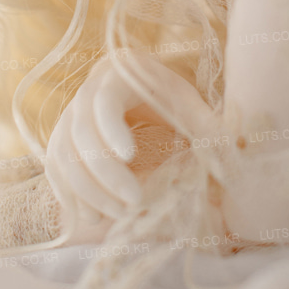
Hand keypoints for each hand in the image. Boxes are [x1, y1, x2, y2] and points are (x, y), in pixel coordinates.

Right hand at [44, 52, 212, 225]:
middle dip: (103, 172)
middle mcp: (87, 90)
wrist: (150, 99)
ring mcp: (71, 116)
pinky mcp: (63, 140)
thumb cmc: (176, 103)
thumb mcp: (194, 108)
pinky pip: (55, 168)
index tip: (129, 157)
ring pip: (63, 153)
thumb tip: (233, 160)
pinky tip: (93, 216)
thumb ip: (210, 129)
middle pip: (80, 131)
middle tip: (133, 203)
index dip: (110, 128)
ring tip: (117, 215)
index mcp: (119, 73)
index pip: (103, 99)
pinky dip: (70, 194)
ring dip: (87, 189)